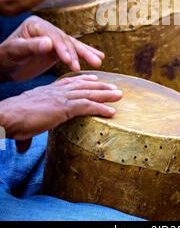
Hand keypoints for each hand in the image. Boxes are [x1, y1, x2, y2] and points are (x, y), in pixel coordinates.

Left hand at [0, 16, 104, 80]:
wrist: (4, 66)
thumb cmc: (5, 57)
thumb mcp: (14, 51)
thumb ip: (30, 46)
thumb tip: (49, 43)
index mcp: (36, 25)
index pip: (54, 36)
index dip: (63, 48)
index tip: (69, 61)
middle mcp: (47, 29)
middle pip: (66, 40)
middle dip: (78, 52)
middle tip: (91, 63)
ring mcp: (54, 39)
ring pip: (73, 45)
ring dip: (86, 54)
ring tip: (99, 61)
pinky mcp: (58, 49)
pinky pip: (73, 52)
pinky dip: (85, 55)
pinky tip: (98, 57)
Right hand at [0, 73, 121, 151]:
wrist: (6, 116)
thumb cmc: (10, 122)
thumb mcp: (22, 125)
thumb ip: (26, 135)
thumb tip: (21, 148)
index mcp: (47, 92)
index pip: (68, 82)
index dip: (82, 80)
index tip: (93, 78)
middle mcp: (56, 92)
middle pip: (83, 86)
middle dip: (100, 85)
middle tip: (114, 86)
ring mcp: (61, 98)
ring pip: (89, 94)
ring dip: (106, 94)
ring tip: (119, 95)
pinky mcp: (64, 108)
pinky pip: (87, 106)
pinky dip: (101, 108)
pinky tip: (112, 112)